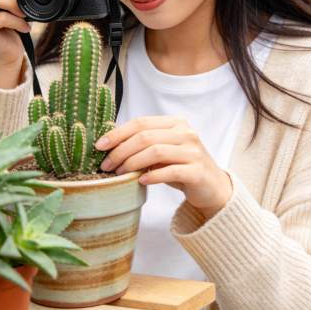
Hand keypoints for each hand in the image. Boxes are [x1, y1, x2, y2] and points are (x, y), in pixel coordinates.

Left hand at [96, 115, 232, 216]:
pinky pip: (169, 171)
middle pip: (145, 137)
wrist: (211, 187)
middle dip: (121, 151)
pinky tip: (140, 181)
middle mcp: (186, 133)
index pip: (141, 123)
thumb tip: (108, 144)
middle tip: (107, 166)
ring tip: (120, 174)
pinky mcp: (197, 171)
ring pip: (156, 151)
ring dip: (132, 163)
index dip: (118, 133)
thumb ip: (143, 144)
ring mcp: (193, 151)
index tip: (99, 146)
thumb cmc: (180, 167)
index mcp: (175, 123)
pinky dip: (151, 176)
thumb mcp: (162, 151)